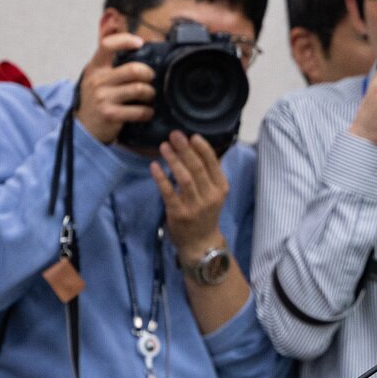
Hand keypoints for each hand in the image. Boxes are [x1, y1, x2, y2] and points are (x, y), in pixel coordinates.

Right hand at [75, 33, 154, 143]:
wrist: (84, 127)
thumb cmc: (97, 97)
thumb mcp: (97, 72)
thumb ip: (107, 49)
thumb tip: (112, 17)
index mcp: (95, 67)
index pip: (107, 45)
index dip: (125, 40)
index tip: (140, 42)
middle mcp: (97, 80)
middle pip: (134, 70)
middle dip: (148, 75)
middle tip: (149, 80)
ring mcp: (103, 98)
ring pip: (141, 89)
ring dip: (150, 94)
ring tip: (148, 97)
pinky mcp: (110, 114)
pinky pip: (140, 111)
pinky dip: (147, 112)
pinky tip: (145, 112)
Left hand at [152, 131, 228, 258]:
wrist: (200, 242)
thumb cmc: (206, 213)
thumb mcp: (214, 193)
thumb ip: (210, 174)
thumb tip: (198, 147)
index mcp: (221, 188)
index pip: (213, 164)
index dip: (202, 148)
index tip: (192, 136)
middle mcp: (211, 196)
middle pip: (198, 168)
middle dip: (185, 150)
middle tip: (175, 135)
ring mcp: (195, 206)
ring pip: (185, 178)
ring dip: (174, 160)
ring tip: (164, 146)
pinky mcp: (179, 214)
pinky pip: (169, 192)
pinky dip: (161, 178)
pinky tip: (154, 166)